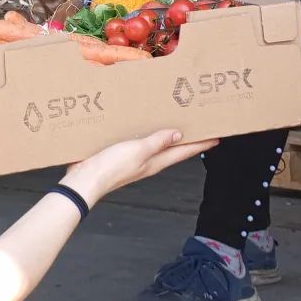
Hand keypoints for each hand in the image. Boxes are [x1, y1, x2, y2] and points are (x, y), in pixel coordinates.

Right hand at [62, 130, 217, 207]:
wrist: (84, 180)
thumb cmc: (110, 168)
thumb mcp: (138, 151)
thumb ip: (157, 142)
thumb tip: (178, 134)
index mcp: (155, 161)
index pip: (184, 152)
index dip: (201, 144)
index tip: (216, 136)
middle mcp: (148, 161)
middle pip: (174, 149)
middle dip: (188, 138)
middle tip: (199, 125)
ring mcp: (134, 159)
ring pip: (156, 144)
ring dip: (167, 135)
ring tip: (175, 121)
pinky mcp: (120, 154)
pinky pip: (139, 142)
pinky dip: (146, 134)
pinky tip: (142, 125)